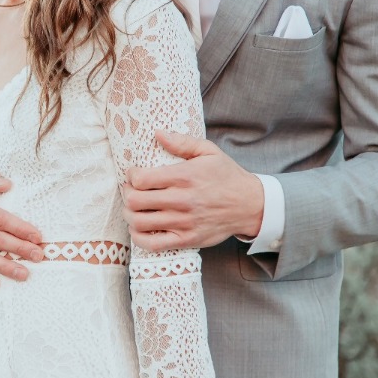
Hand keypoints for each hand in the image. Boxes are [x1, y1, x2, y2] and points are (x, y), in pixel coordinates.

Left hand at [122, 130, 264, 250]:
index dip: (131, 176)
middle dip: (127, 194)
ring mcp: (183, 223)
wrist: (250, 205)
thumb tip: (157, 133)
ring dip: (129, 215)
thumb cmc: (227, 176)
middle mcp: (182, 201)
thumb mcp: (209, 151)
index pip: (141, 179)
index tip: (134, 174)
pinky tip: (140, 228)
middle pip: (135, 201)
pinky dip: (138, 237)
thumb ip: (182, 142)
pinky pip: (152, 244)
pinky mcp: (186, 240)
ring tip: (134, 209)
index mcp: (185, 177)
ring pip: (139, 223)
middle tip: (131, 191)